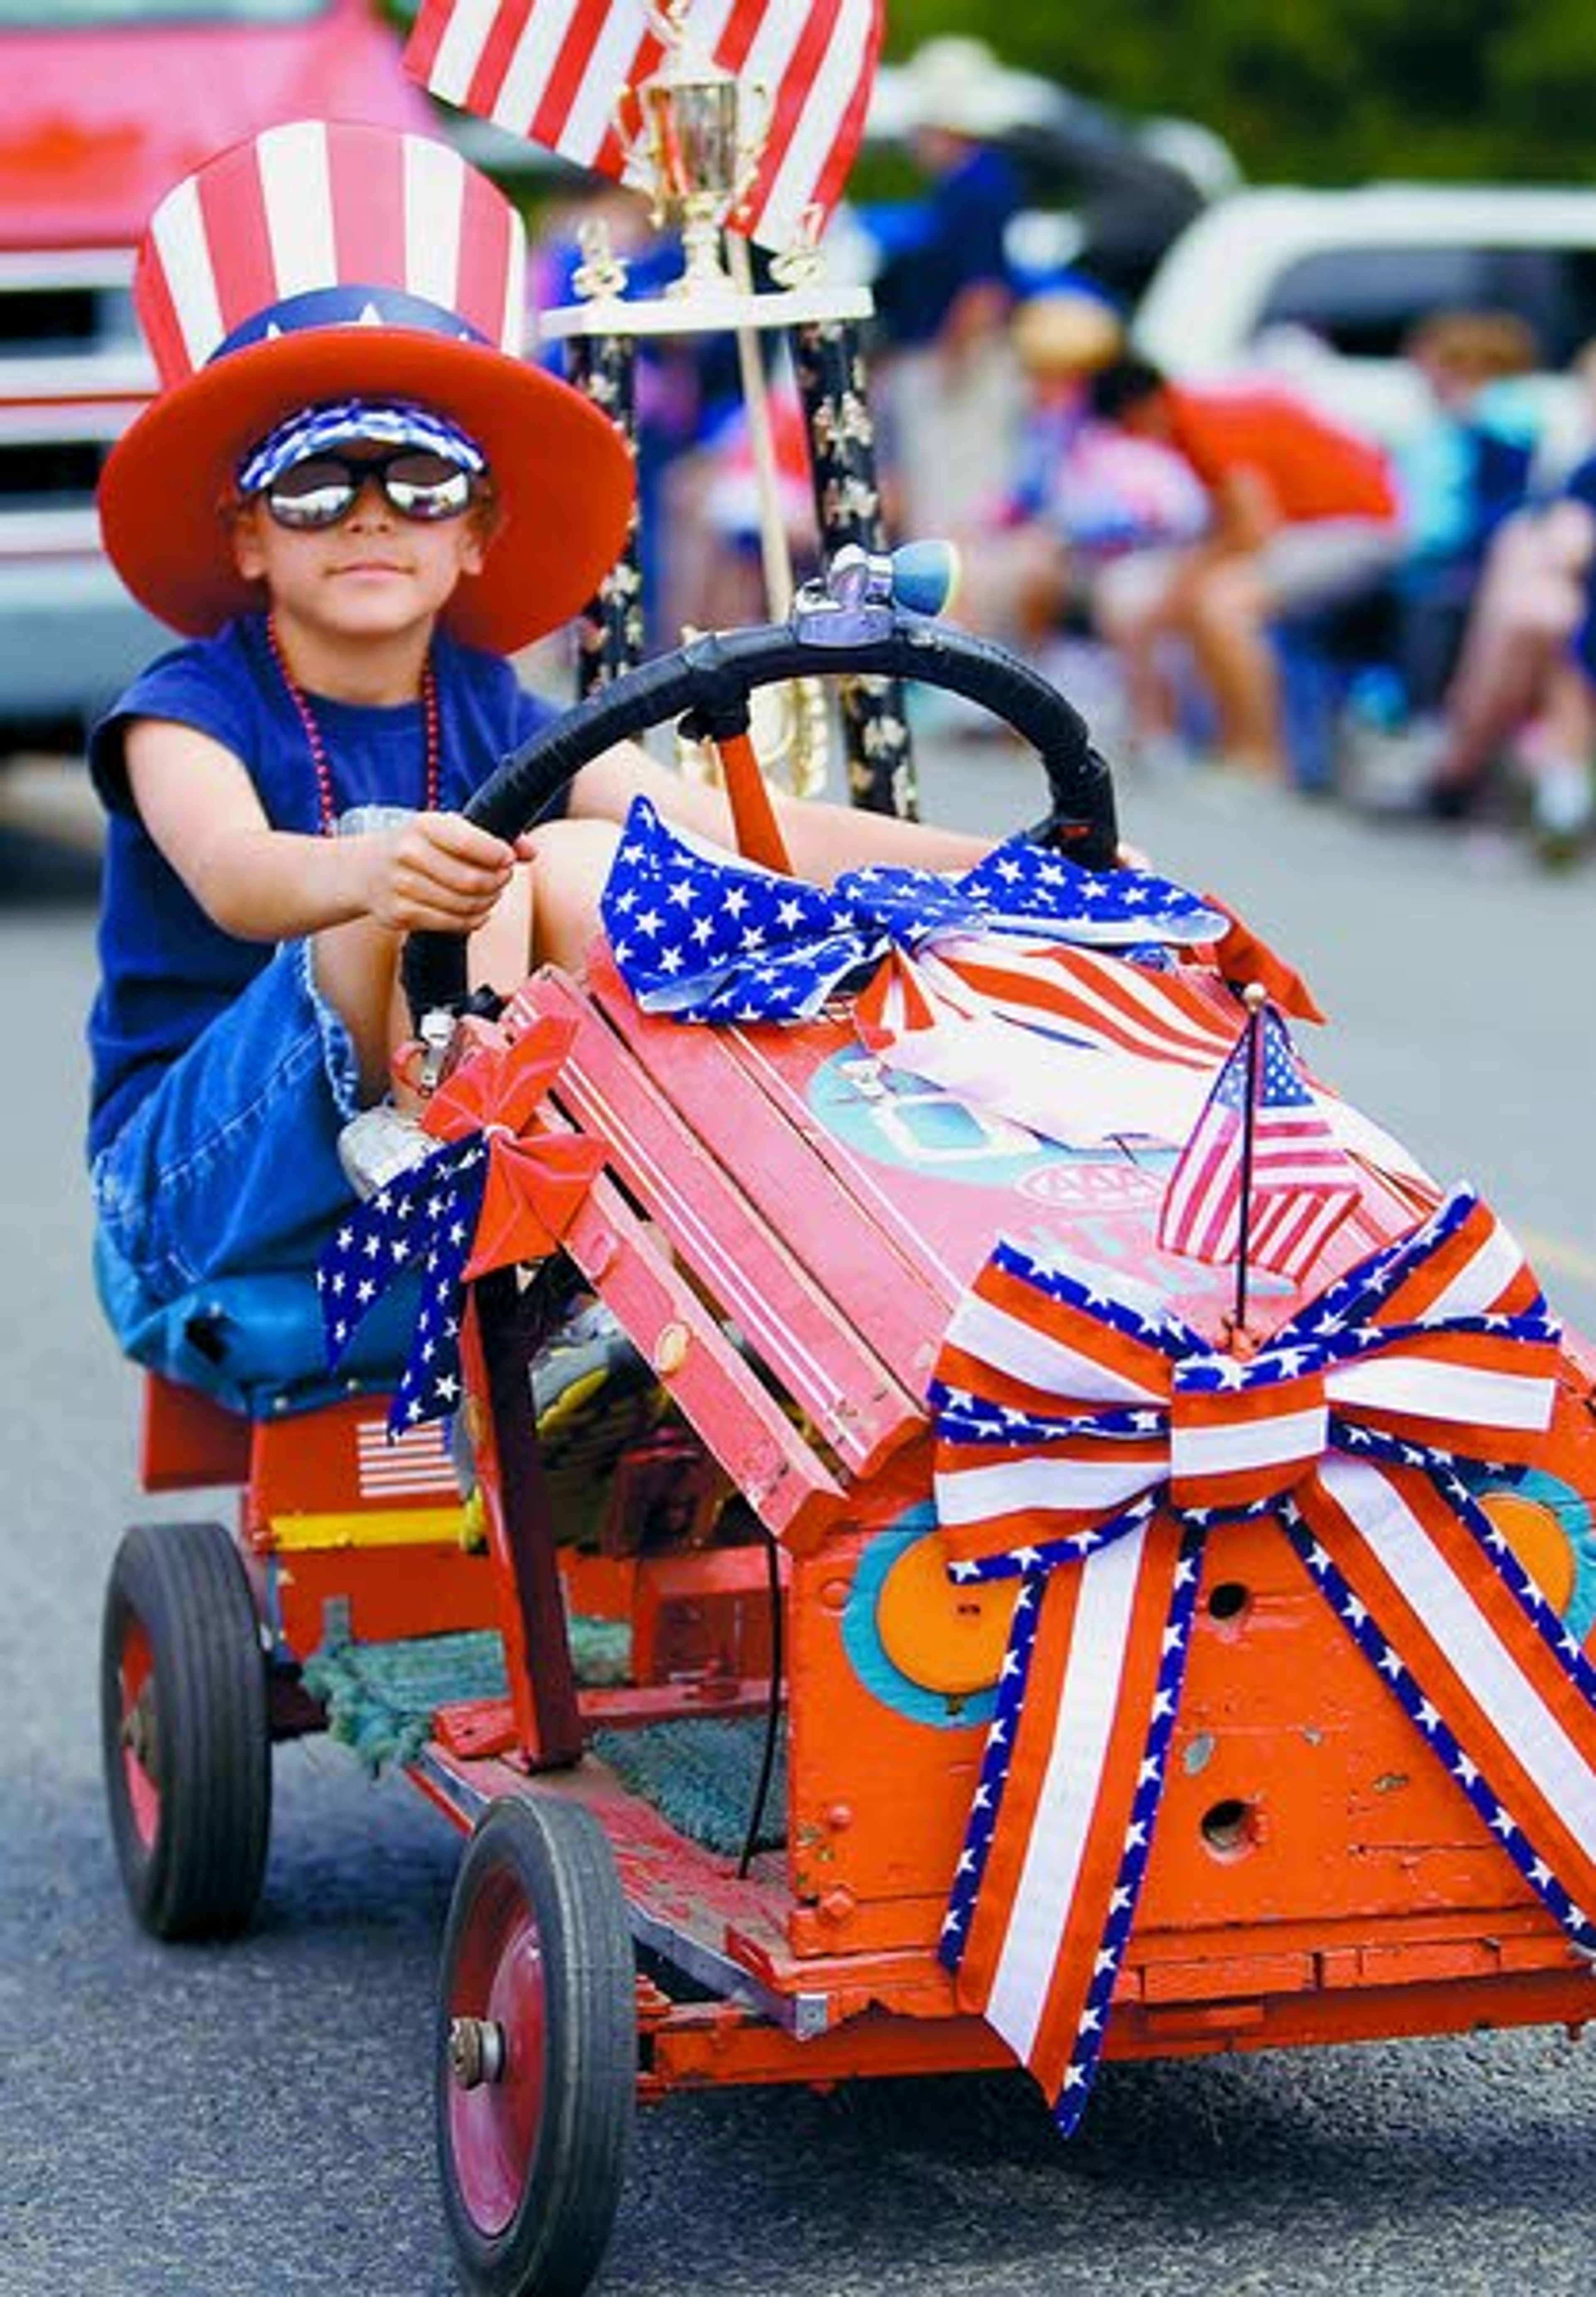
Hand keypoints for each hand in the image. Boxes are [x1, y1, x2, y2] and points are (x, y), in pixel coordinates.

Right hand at [357, 810, 524, 933]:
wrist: (365, 870)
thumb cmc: (418, 846)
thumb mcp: (447, 829)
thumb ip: (491, 837)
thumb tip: (531, 851)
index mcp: (423, 825)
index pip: (471, 842)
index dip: (499, 855)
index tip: (508, 858)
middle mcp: (407, 854)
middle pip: (472, 880)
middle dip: (497, 882)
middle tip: (502, 879)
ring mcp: (400, 887)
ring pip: (464, 906)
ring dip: (488, 903)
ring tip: (491, 894)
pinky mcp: (399, 915)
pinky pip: (452, 924)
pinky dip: (474, 920)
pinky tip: (477, 911)